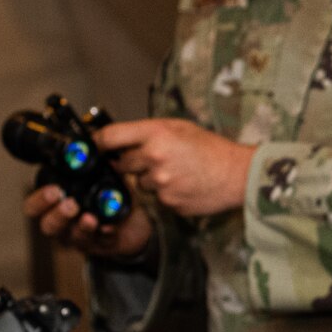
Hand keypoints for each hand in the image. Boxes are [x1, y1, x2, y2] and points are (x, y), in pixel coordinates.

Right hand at [24, 181, 153, 259]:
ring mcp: (82, 238)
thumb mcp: (98, 181)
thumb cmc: (107, 201)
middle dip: (58, 215)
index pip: (34, 208)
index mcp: (56, 208)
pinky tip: (109, 227)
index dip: (39, 201)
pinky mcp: (102, 245)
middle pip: (48, 226)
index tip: (54, 190)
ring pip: (73, 237)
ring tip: (89, 217)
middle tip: (71, 203)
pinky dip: (105, 234)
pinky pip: (101, 242)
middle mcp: (64, 225)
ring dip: (81, 226)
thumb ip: (93, 169)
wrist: (132, 223)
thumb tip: (96, 145)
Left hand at [98, 118, 254, 218]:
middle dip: (133, 163)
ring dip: (151, 180)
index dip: (97, 143)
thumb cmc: (212, 149)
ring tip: (178, 173)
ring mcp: (160, 183)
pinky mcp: (167, 203)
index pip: (109, 137)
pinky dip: (167, 193)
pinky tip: (185, 185)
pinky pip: (157, 198)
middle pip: (122, 164)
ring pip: (141, 183)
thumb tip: (119, 141)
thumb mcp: (179, 128)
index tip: (93, 147)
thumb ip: (148, 132)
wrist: (238, 175)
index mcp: (155, 133)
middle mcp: (153, 157)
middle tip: (156, 159)